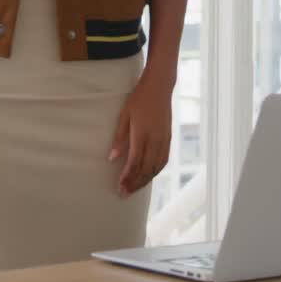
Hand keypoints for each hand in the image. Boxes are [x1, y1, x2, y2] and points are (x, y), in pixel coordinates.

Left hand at [109, 74, 173, 197]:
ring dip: (145, 180)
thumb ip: (119, 138)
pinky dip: (155, 171)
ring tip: (134, 188)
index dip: (127, 178)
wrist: (159, 87)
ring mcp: (164, 140)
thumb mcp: (124, 116)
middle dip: (135, 184)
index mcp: (142, 135)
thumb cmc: (139, 99)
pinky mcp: (168, 138)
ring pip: (156, 167)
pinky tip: (149, 176)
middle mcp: (155, 140)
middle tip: (124, 194)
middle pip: (146, 169)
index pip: (134, 163)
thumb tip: (111, 158)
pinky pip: (163, 160)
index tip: (119, 188)